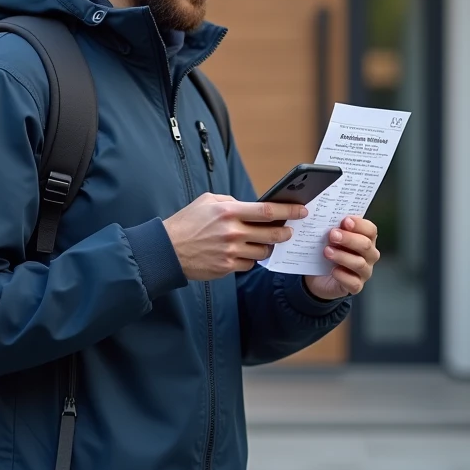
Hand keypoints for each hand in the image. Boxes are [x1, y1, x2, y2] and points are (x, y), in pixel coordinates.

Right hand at [163, 194, 306, 280]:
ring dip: (268, 247)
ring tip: (264, 242)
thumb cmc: (187, 222)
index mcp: (228, 212)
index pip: (267, 211)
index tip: (302, 210)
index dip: (289, 212)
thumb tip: (252, 206)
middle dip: (286, 233)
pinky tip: (243, 253)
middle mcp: (232, 232)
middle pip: (272, 234)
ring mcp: (230, 252)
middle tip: (290, 231)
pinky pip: (249, 264)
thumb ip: (231, 202)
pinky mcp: (226, 267)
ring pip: (263, 252)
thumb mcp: (207, 202)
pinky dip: (250, 259)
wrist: (167, 249)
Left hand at [304, 216, 379, 299]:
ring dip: (342, 256)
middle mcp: (369, 255)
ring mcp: (364, 272)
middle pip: (366, 245)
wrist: (319, 277)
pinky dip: (343, 276)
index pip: (370, 230)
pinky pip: (354, 282)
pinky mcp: (356, 286)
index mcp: (366, 239)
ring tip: (327, 251)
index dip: (359, 225)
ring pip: (360, 263)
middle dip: (349, 239)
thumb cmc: (330, 252)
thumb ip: (335, 228)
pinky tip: (333, 270)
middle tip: (332, 234)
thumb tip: (329, 217)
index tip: (345, 221)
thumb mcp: (331, 238)